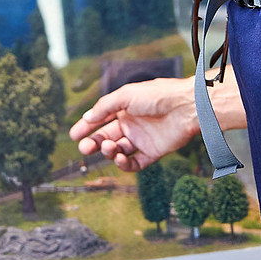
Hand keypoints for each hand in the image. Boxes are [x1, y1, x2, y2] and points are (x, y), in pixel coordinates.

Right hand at [69, 77, 201, 171]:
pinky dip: (123, 164)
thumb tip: (87, 117)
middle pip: (106, 137)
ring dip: (108, 151)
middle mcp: (132, 124)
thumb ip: (105, 107)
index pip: (100, 120)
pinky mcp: (153, 152)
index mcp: (125, 109)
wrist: (187, 107)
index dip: (86, 127)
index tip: (73, 135)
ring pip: (118, 150)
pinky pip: (134, 163)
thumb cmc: (158, 95)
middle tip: (84, 148)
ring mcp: (142, 139)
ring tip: (108, 147)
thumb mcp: (126, 95)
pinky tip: (119, 157)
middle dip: (93, 143)